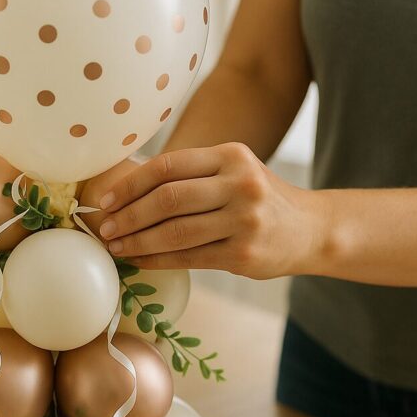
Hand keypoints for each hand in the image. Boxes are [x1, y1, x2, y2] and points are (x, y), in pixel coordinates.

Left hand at [97, 144, 328, 279]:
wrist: (311, 230)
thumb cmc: (258, 200)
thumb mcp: (234, 173)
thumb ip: (192, 176)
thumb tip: (126, 187)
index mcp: (231, 156)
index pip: (168, 165)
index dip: (130, 184)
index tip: (105, 200)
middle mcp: (240, 184)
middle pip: (168, 199)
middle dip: (129, 215)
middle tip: (104, 228)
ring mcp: (244, 220)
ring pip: (175, 232)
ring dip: (137, 241)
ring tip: (115, 246)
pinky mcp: (243, 254)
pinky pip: (188, 258)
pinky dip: (156, 260)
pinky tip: (138, 260)